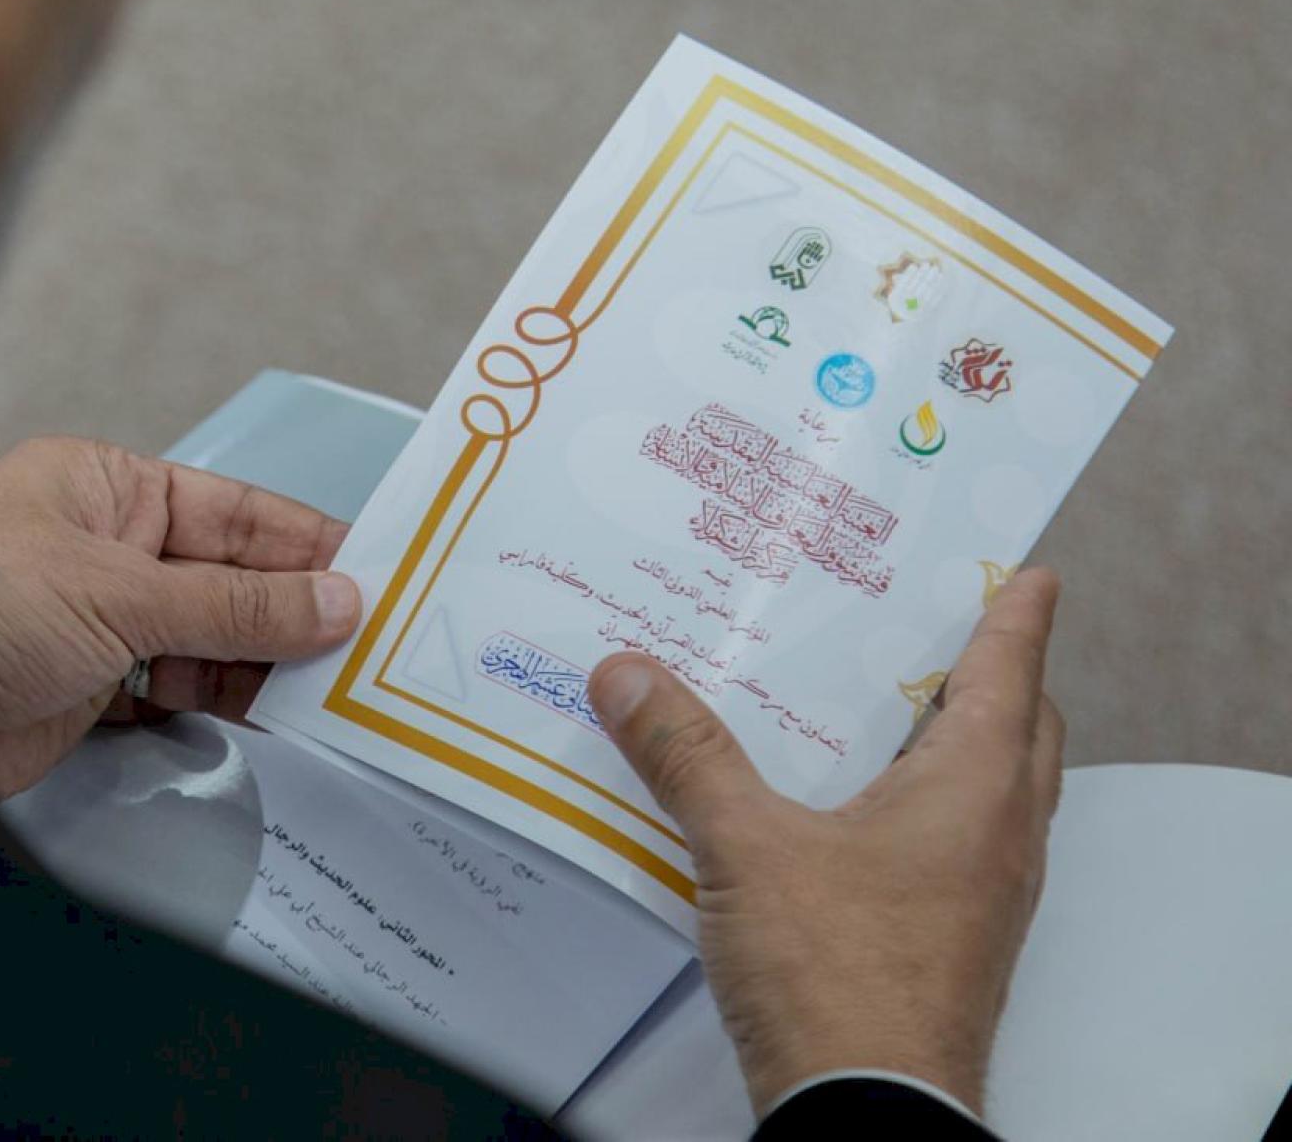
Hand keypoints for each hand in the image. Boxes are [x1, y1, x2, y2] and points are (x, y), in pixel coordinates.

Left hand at [0, 437, 360, 799]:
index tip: (379, 574)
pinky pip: (178, 695)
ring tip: (338, 694)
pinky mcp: (90, 693)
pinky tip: (274, 722)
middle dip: (296, 614)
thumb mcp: (118, 595)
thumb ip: (235, 607)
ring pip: (210, 643)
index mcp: (112, 490)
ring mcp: (101, 625)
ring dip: (267, 668)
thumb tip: (337, 601)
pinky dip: (223, 708)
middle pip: (230, 582)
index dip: (308, 545)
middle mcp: (111, 551)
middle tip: (375, 650)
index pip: (235, 514)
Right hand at [587, 569, 1065, 1115]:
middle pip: (1020, 732)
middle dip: (994, 678)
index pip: (1013, 673)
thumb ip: (686, 756)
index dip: (1016, 615)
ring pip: (991, 794)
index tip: (1030, 572)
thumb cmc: (837, 978)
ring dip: (956, 745)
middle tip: (942, 633)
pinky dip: (922, 809)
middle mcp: (999, 837)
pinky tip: (849, 817)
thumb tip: (629, 677)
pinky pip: (954, 849)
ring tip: (884, 712)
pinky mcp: (951, 943)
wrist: (868, 1116)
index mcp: (975, 790)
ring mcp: (983, 898)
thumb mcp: (746, 848)